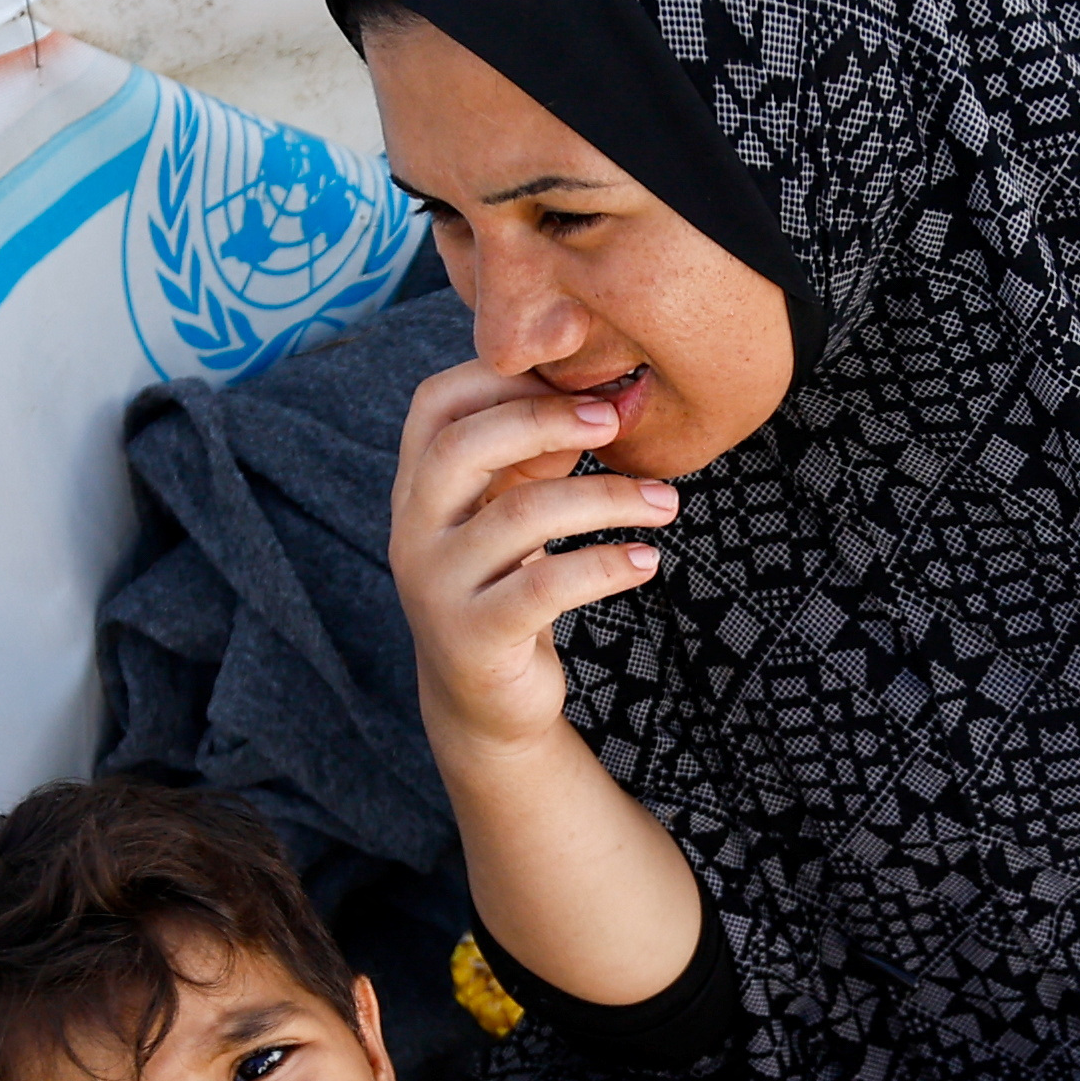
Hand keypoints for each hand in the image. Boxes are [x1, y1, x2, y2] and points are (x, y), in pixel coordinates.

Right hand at [389, 358, 678, 755]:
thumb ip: (531, 454)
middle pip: (466, 446)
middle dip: (548, 419)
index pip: (436, 403)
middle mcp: (413, 530)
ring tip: (666, 501)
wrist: (482, 702)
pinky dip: (606, 566)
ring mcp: (438, 585)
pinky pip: (546, 586)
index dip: (503, 378)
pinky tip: (647, 560)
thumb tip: (601, 390)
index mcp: (418, 487)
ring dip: (607, 497)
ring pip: (521, 515)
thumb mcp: (508, 511)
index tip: (577, 379)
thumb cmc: (505, 587)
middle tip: (617, 419)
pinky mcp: (473, 638)